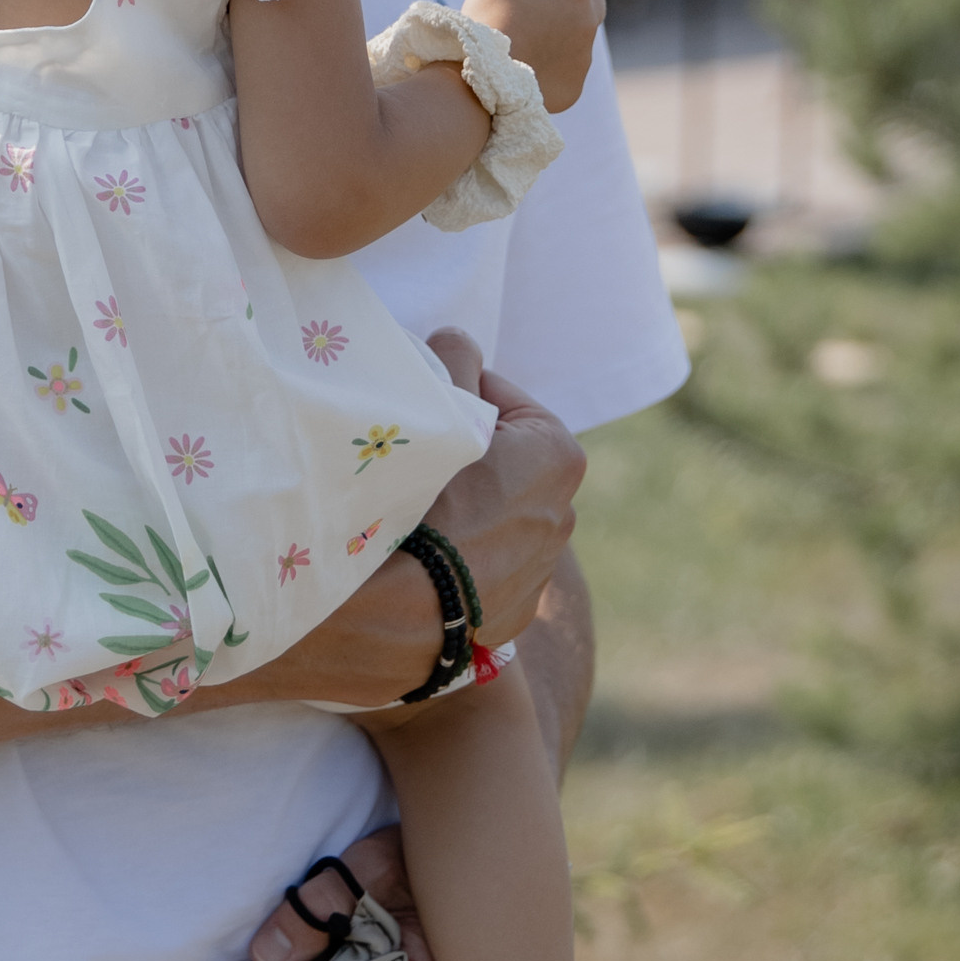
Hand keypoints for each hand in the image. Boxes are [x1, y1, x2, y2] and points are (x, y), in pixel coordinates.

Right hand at [423, 336, 583, 639]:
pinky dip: (453, 559)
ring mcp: (539, 573)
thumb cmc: (421, 499)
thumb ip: (454, 360)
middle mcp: (563, 514)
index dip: (452, 396)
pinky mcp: (509, 619)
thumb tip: (459, 342)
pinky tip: (415, 560)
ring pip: (490, 515)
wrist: (396, 616)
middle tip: (410, 460)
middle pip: (498, 459)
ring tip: (407, 515)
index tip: (420, 413)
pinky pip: (478, 568)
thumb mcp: (438, 409)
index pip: (498, 397)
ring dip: (458, 508)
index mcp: (558, 454)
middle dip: (460, 454)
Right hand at [463, 0, 609, 112]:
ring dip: (562, 26)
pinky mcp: (574, 88)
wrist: (479, 93)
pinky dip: (555, 58)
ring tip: (524, 32)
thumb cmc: (486, 27)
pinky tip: (527, 62)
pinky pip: (570, 65)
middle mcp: (586, 25)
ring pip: (579, 32)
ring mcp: (582, 59)